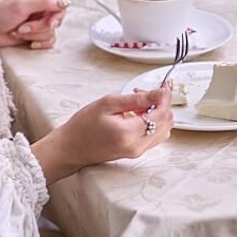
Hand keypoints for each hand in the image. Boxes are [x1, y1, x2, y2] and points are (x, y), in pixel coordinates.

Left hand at [0, 0, 69, 48]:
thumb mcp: (21, 5)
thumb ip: (44, 2)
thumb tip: (65, 2)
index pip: (59, 5)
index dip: (56, 16)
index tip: (50, 23)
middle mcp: (41, 9)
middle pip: (56, 20)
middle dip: (39, 27)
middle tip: (24, 27)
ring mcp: (39, 23)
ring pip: (51, 32)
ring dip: (34, 35)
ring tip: (18, 32)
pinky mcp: (36, 36)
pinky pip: (49, 42)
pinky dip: (38, 43)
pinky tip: (28, 42)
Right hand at [31, 84, 174, 183]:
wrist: (70, 147)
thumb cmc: (83, 126)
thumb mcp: (108, 104)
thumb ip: (137, 99)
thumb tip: (159, 93)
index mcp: (130, 134)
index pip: (161, 113)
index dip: (165, 97)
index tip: (164, 85)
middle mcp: (137, 146)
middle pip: (166, 122)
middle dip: (161, 104)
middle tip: (146, 92)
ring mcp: (137, 151)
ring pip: (163, 130)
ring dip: (157, 113)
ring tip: (139, 104)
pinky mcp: (135, 152)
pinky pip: (154, 136)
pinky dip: (152, 122)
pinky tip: (138, 114)